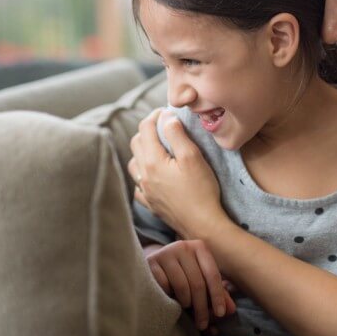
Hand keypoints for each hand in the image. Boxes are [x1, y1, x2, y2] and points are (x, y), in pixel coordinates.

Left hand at [128, 109, 228, 238]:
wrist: (202, 225)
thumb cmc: (201, 190)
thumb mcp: (193, 157)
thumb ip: (177, 135)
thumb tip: (167, 117)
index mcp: (153, 161)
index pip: (145, 129)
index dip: (155, 116)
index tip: (166, 111)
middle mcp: (144, 175)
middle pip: (136, 143)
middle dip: (147, 129)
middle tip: (163, 124)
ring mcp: (146, 191)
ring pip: (134, 164)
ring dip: (142, 150)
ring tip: (157, 146)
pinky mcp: (151, 203)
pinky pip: (138, 185)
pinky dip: (142, 174)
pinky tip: (153, 174)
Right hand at [146, 239, 236, 329]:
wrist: (154, 265)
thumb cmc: (182, 274)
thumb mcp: (200, 279)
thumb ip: (216, 293)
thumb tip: (231, 310)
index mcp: (199, 247)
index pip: (213, 274)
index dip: (218, 296)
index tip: (220, 314)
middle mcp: (183, 246)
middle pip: (198, 283)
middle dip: (202, 307)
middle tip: (202, 324)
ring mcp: (166, 253)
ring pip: (182, 286)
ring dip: (185, 303)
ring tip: (185, 307)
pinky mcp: (151, 263)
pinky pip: (164, 287)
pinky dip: (169, 297)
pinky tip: (169, 299)